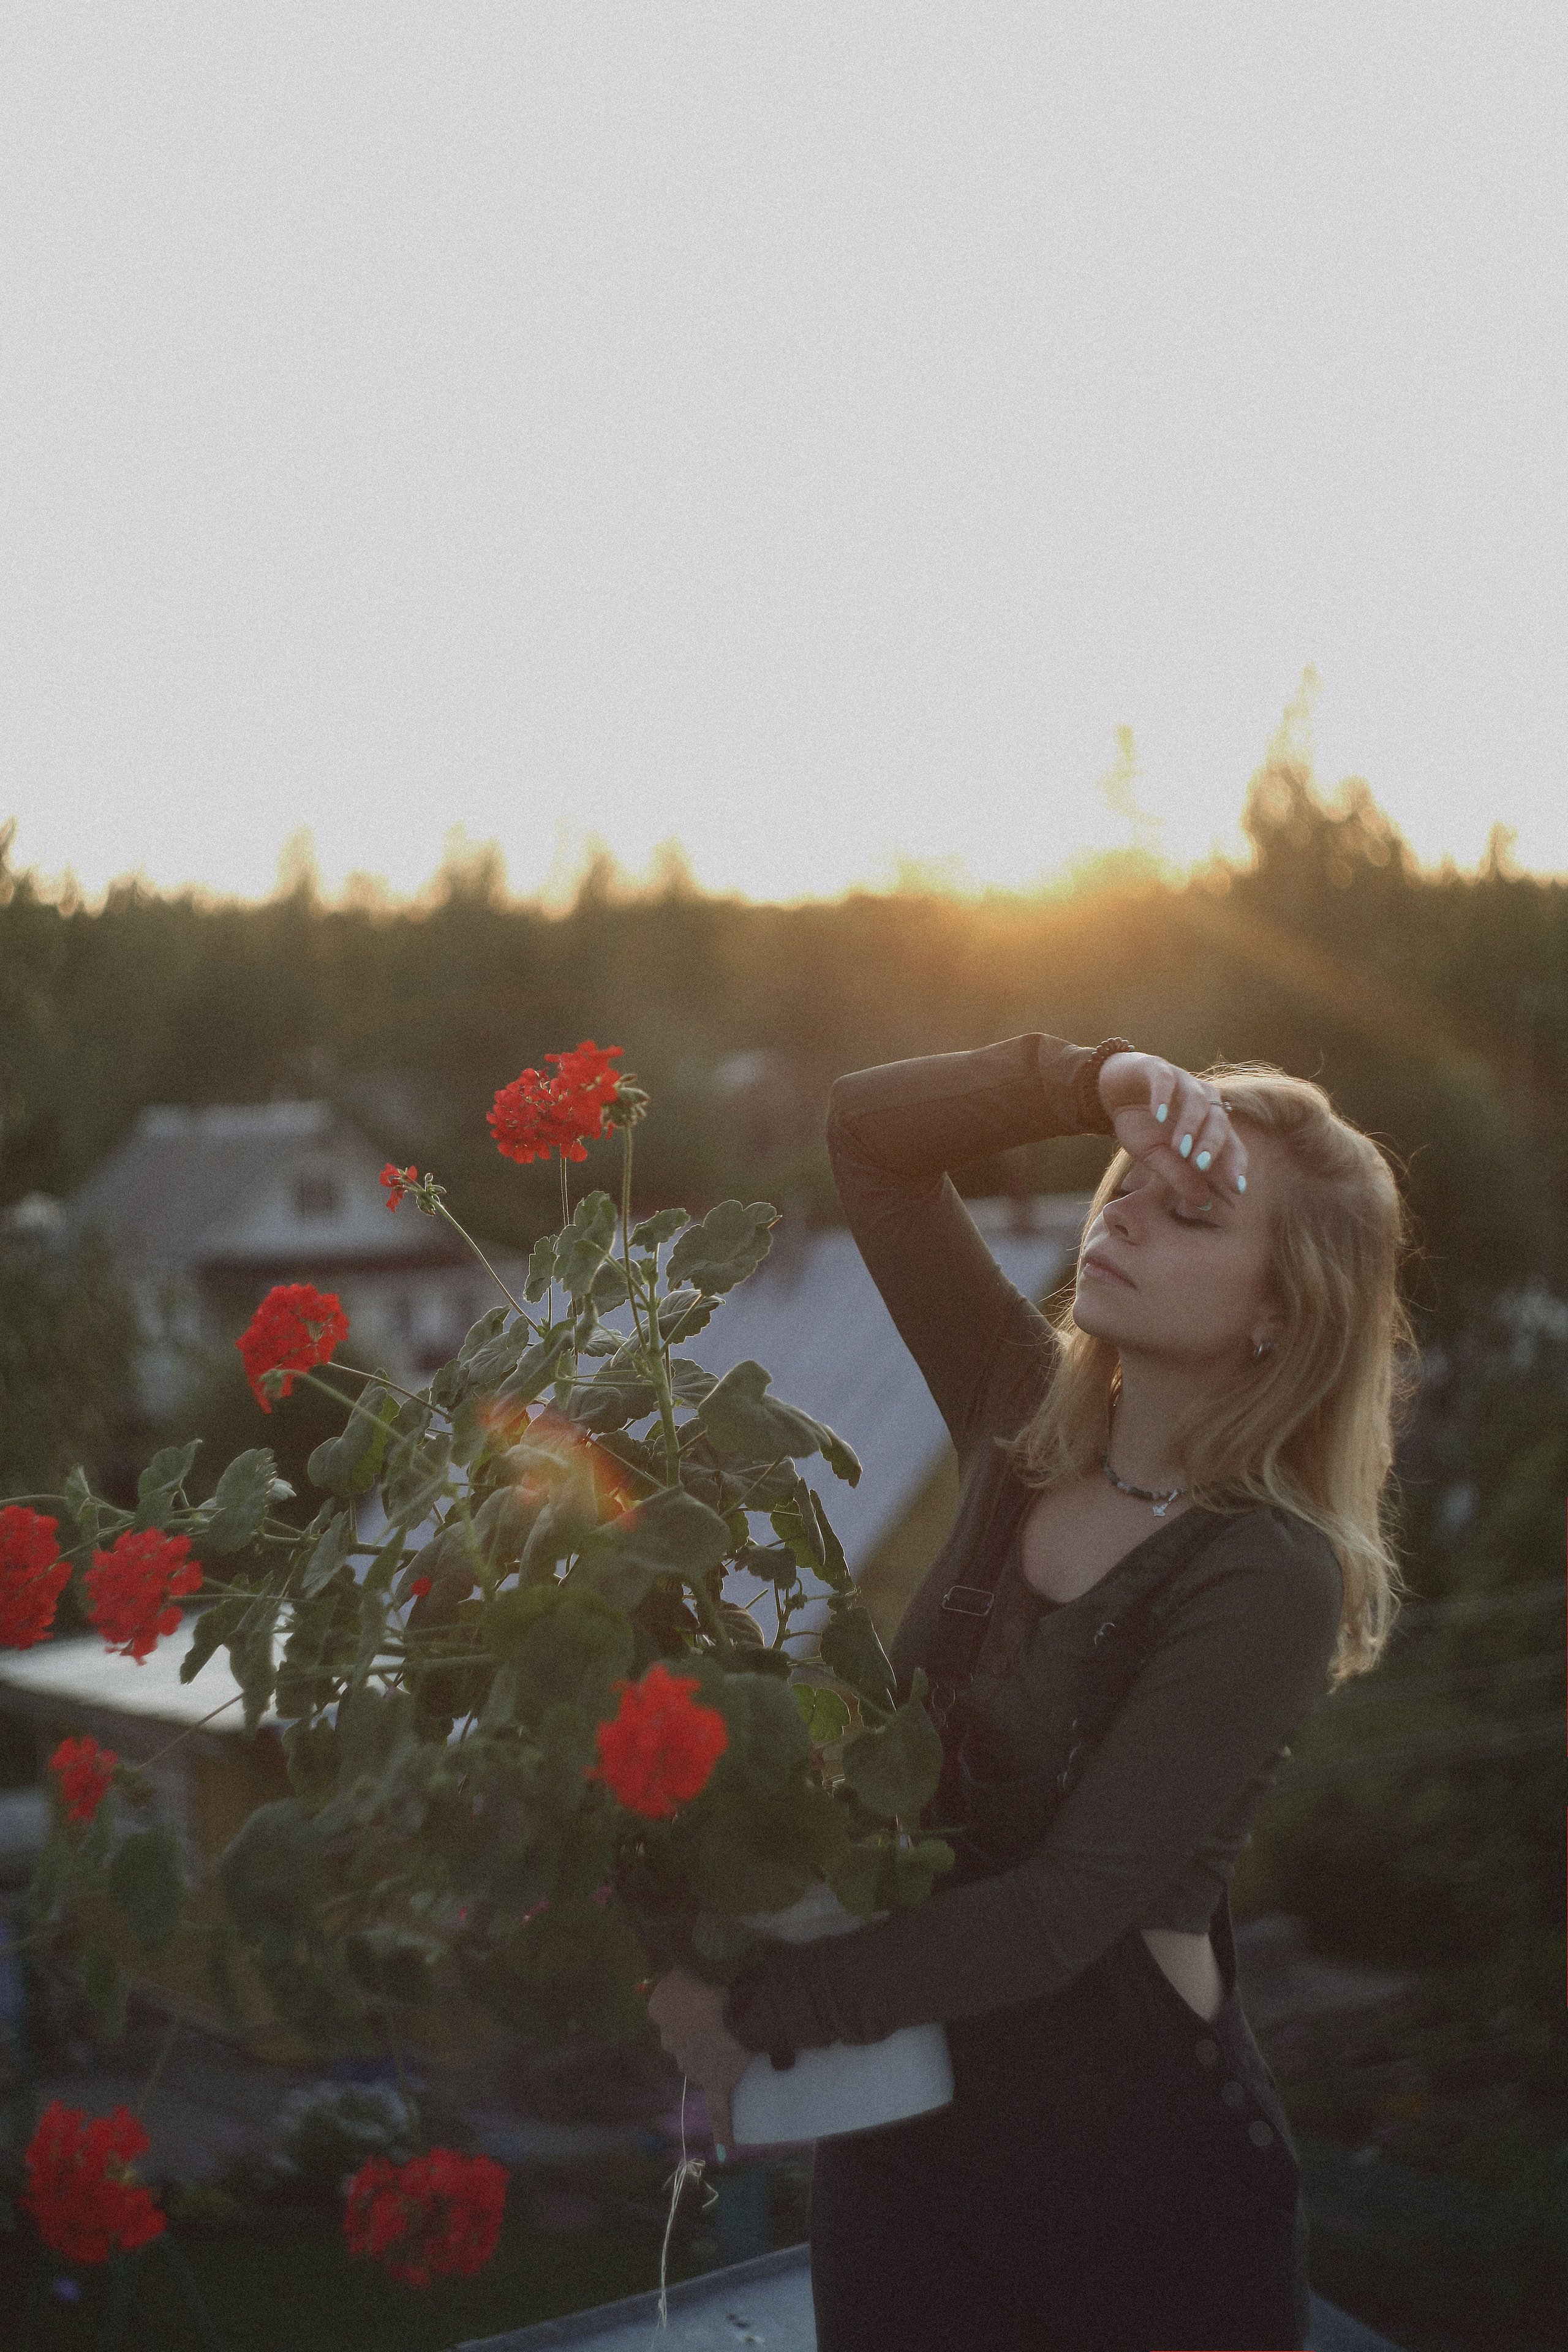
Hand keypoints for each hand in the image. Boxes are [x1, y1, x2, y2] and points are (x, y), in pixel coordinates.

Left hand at [646, 1966, 753, 2154]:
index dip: (681, 2004)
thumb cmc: (705, 1984)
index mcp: (661, 2017)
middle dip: (691, 2031)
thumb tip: (670, 1986)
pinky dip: (724, 2131)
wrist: (729, 2012)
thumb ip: (671, 1983)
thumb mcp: (678, 1972)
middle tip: (712, 2015)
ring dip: (706, 2054)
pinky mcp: (718, 2083)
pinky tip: (725, 2150)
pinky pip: (720, 2111)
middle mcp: (671, 2046)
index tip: (695, 1995)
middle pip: (678, 2039)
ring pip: (695, 2063)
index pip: (665, 2012)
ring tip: (726, 2036)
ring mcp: (695, 2068)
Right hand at [1095, 1052, 1247, 1207]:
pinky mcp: (1157, 1068)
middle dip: (1212, 1145)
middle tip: (1201, 1167)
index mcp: (1208, 1124)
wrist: (1113, 1091)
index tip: (1237, 1189)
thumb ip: (1179, 1176)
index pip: (1231, 1145)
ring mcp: (1182, 1081)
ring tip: (1178, 1148)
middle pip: (1218, 1121)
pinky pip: (1165, 1080)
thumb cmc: (1140, 1124)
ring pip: (1197, 1100)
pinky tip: (1157, 1114)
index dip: (1236, 1165)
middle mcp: (1203, 1100)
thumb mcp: (1154, 1156)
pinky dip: (1163, 1097)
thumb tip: (1204, 1202)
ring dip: (1190, 1125)